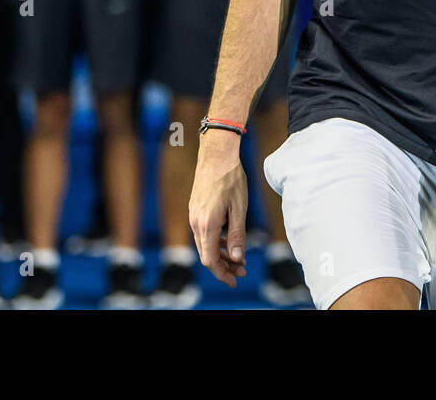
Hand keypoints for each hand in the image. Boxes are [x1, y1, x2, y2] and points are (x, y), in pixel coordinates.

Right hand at [188, 135, 249, 286]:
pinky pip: (204, 233)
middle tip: (242, 272)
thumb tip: (238, 258)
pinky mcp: (196, 210)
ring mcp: (194, 216)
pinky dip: (216, 241)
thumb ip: (237, 234)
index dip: (222, 274)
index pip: (210, 260)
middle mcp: (196, 222)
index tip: (235, 281)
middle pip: (207, 255)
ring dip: (221, 254)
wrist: (216, 155)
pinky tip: (229, 241)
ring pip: (205, 244)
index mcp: (207, 224)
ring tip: (239, 259)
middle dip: (224, 267)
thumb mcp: (240, 208)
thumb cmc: (231, 179)